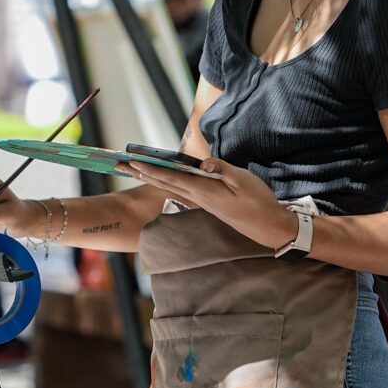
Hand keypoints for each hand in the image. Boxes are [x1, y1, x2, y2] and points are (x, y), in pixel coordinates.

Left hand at [120, 156, 294, 246]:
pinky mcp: (206, 203)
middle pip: (163, 183)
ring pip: (169, 187)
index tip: (133, 162)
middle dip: (141, 173)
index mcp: (204, 191)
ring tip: (133, 170)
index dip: (152, 169)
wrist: (267, 225)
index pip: (172, 177)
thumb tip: (203, 162)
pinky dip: (166, 182)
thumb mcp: (243, 181)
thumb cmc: (258, 201)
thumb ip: (222, 169)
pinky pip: (179, 190)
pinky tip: (161, 179)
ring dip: (149, 178)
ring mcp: (200, 202)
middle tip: (120, 165)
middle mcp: (197, 197)